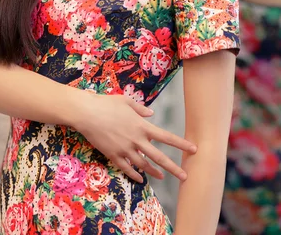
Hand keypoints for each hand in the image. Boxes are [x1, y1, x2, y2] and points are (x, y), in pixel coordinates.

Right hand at [74, 91, 196, 182]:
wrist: (87, 113)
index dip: (181, 144)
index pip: (166, 137)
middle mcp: (136, 140)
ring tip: (163, 177)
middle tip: (185, 177)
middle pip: (158, 157)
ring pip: (143, 165)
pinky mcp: (113, 155)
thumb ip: (140, 109)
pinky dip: (134, 175)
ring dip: (154, 172)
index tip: (193, 149)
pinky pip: (126, 168)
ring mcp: (125, 149)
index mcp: (142, 126)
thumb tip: (151, 114)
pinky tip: (140, 179)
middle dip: (173, 168)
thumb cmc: (107, 103)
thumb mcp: (126, 101)